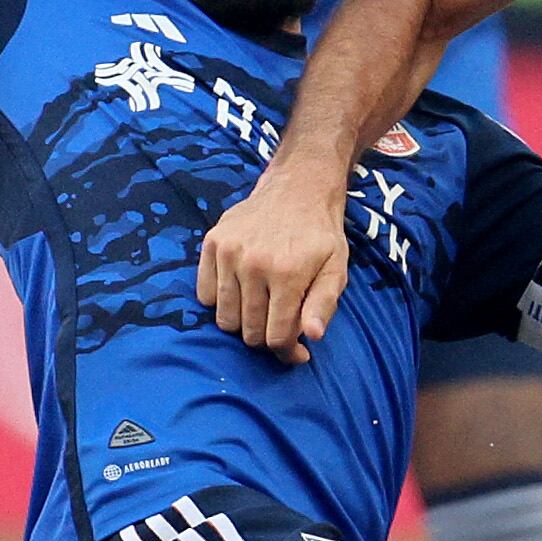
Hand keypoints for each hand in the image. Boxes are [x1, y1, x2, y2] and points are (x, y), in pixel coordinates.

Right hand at [197, 167, 350, 362]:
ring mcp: (228, 252)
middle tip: (280, 325)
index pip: (276, 337)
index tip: (297, 351)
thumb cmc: (320, 234)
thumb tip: (311, 336)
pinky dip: (221, 302)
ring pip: (224, 319)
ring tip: (261, 307)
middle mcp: (254, 264)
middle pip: (249, 332)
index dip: (287, 352)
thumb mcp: (336, 269)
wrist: (298, 188)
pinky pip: (205, 295)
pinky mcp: (212, 243)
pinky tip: (241, 291)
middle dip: (266, 337)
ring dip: (243, 322)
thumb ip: (323, 304)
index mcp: (288, 273)